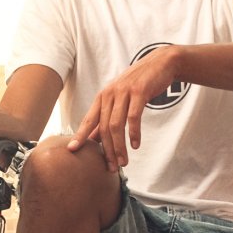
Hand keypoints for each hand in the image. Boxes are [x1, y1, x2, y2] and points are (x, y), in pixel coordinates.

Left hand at [67, 46, 182, 171]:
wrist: (160, 64)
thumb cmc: (139, 85)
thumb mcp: (120, 99)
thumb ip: (108, 116)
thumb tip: (94, 139)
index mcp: (103, 97)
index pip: (88, 120)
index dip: (80, 135)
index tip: (72, 150)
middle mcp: (110, 94)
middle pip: (103, 127)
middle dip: (106, 150)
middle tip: (110, 168)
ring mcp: (124, 92)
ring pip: (116, 124)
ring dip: (119, 146)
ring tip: (123, 162)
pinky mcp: (139, 92)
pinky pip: (133, 116)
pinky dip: (134, 133)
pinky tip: (135, 145)